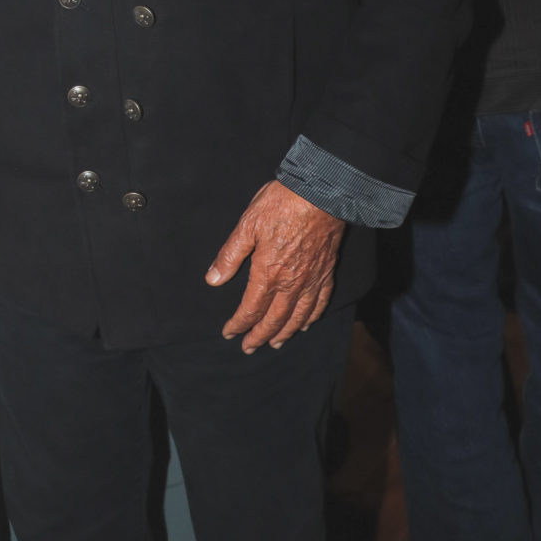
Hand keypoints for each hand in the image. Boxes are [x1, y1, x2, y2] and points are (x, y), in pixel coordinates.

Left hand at [206, 180, 344, 353]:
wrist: (321, 193)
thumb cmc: (281, 204)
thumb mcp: (248, 224)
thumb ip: (230, 255)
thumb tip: (213, 280)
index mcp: (268, 273)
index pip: (251, 309)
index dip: (238, 324)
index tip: (229, 333)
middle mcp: (291, 283)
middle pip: (274, 319)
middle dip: (259, 335)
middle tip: (249, 348)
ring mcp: (312, 280)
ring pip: (298, 317)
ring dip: (285, 333)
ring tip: (275, 343)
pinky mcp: (327, 272)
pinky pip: (319, 303)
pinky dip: (311, 318)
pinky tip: (306, 324)